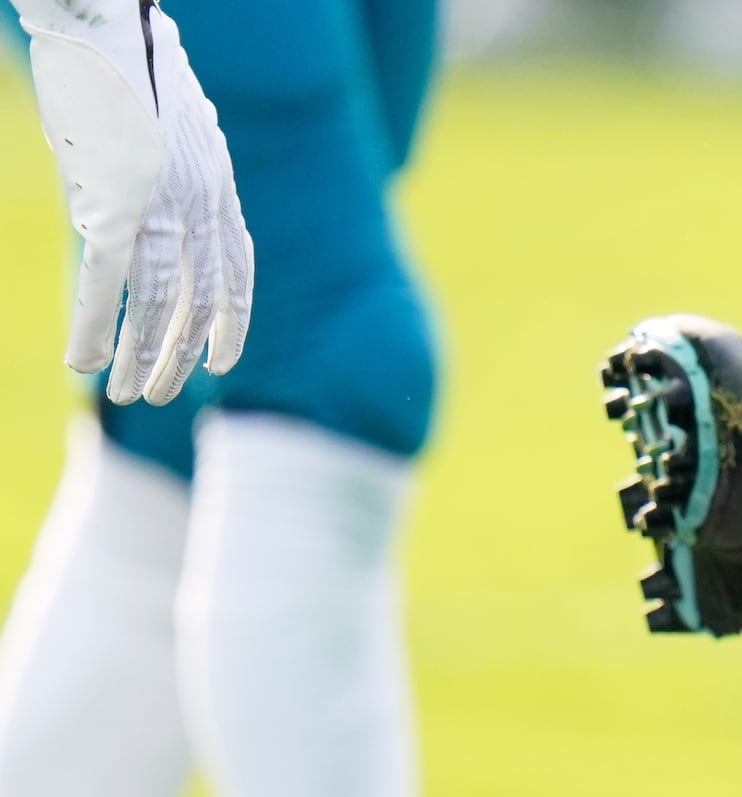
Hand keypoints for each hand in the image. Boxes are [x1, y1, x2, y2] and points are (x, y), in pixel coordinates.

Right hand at [20, 0, 249, 401]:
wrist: (106, 26)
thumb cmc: (130, 63)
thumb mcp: (173, 123)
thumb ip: (175, 168)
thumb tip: (151, 195)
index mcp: (218, 187)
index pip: (238, 274)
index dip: (232, 324)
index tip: (223, 362)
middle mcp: (199, 206)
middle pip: (199, 302)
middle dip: (181, 356)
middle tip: (163, 396)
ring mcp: (159, 209)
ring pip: (156, 306)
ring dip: (141, 357)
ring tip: (128, 394)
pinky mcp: (112, 207)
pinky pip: (108, 285)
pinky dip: (97, 328)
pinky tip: (86, 361)